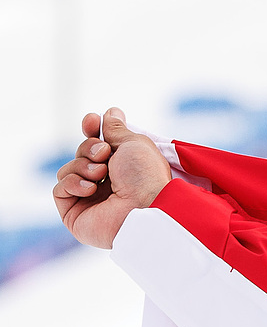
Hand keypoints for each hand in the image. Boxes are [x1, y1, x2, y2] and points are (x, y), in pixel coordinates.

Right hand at [51, 108, 172, 248]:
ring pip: (69, 169)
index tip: (92, 120)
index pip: (98, 145)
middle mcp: (108, 185)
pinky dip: (73, 183)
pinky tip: (90, 189)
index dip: (92, 130)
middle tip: (104, 154)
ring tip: (101, 174)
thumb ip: (116, 128)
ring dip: (83, 166)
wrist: (145, 209)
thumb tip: (111, 112)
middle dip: (89, 148)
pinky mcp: (75, 214)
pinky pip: (60, 188)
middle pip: (81, 154)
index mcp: (124, 169)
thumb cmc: (146, 176)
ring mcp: (91, 200)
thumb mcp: (133, 144)